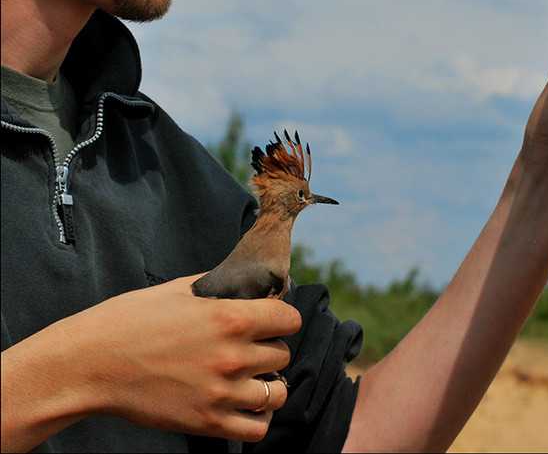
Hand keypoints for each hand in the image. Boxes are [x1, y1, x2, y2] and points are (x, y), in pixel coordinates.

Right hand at [1, 273, 301, 450]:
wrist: (92, 363)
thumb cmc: (131, 320)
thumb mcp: (179, 290)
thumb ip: (219, 287)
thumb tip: (244, 283)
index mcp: (231, 318)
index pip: (290, 319)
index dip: (283, 317)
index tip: (272, 320)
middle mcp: (234, 356)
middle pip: (283, 354)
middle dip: (270, 348)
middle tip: (252, 347)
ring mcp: (222, 392)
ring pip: (278, 392)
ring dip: (269, 383)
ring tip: (253, 377)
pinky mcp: (207, 422)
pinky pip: (257, 428)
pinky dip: (258, 417)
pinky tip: (246, 404)